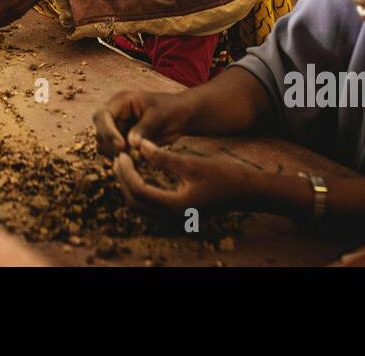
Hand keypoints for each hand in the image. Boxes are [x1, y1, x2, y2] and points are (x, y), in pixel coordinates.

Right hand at [92, 90, 193, 157]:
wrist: (182, 116)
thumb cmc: (172, 110)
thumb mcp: (159, 116)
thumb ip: (144, 129)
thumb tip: (129, 143)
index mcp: (121, 102)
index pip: (102, 115)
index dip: (107, 131)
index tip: (121, 145)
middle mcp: (115, 114)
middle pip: (99, 132)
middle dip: (111, 145)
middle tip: (130, 154)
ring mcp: (118, 128)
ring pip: (104, 145)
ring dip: (116, 153)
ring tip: (136, 155)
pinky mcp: (123, 141)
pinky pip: (114, 153)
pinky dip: (123, 158)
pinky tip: (138, 158)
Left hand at [114, 140, 253, 216]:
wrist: (247, 193)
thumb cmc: (223, 175)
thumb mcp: (191, 163)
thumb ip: (163, 157)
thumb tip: (139, 145)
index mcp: (175, 206)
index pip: (139, 191)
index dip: (126, 173)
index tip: (121, 155)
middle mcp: (172, 218)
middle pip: (136, 203)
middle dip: (123, 181)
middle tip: (118, 159)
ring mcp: (175, 220)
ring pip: (142, 208)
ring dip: (130, 187)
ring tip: (125, 165)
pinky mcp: (178, 215)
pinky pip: (151, 207)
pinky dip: (141, 192)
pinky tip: (140, 174)